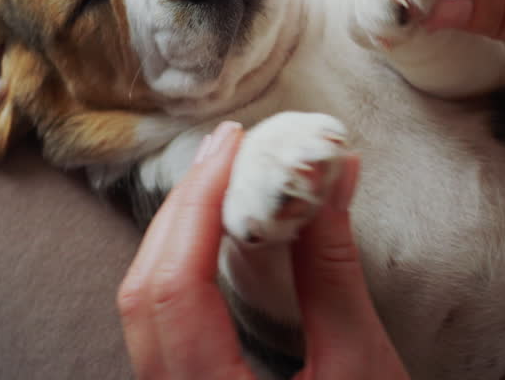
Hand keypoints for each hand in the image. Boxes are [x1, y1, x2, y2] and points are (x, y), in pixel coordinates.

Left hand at [117, 121, 409, 378]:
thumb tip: (330, 177)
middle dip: (182, 210)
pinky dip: (182, 272)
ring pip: (143, 312)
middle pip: (142, 294)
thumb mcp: (362, 371)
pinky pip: (161, 330)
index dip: (198, 205)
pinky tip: (215, 241)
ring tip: (224, 181)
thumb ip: (334, 273)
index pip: (173, 288)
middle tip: (229, 149)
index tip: (233, 146)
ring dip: (177, 237)